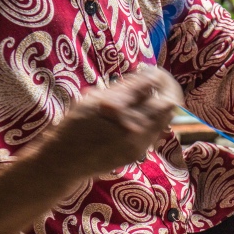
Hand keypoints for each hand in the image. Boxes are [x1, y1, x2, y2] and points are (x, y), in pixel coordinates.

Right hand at [50, 66, 183, 176]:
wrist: (66, 161)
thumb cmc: (74, 126)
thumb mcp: (92, 99)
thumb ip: (121, 89)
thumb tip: (146, 77)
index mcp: (117, 108)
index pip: (152, 87)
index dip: (158, 77)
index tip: (154, 72)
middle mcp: (133, 127)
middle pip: (167, 105)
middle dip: (165, 91)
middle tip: (156, 84)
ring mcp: (138, 142)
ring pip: (164, 119)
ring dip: (160, 106)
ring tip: (146, 99)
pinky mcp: (139, 152)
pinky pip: (155, 131)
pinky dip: (153, 119)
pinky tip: (140, 115)